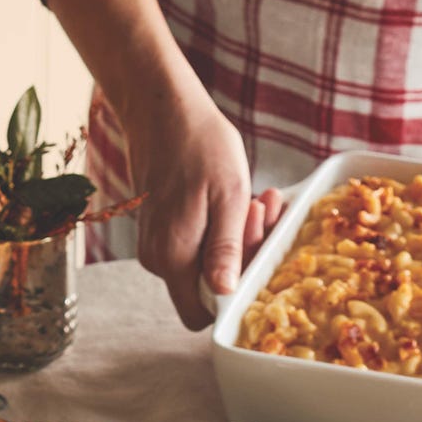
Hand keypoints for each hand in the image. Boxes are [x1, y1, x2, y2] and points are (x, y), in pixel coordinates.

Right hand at [126, 82, 281, 327]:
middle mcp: (158, 259)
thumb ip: (226, 250)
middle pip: (208, 287)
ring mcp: (156, 245)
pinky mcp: (160, 230)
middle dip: (244, 256)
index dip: (233, 298)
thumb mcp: (228, 197)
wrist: (162, 108)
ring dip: (237, 239)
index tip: (256, 256)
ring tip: (256, 199)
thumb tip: (224, 294)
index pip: (200, 314)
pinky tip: (237, 199)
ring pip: (206, 263)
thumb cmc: (200, 144)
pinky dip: (221, 228)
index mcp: (173, 257)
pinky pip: (197, 244)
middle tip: (264, 210)